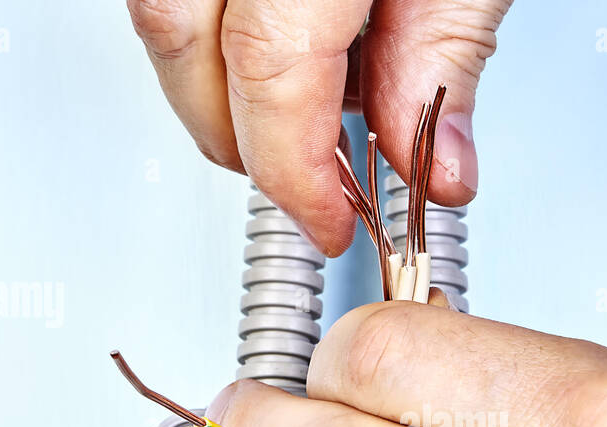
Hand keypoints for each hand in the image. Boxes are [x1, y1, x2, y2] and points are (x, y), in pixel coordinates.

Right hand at [127, 0, 508, 254]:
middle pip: (182, 46)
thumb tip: (437, 171)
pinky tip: (287, 47)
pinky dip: (216, 32)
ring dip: (218, 84)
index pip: (268, 74)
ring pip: (163, 14)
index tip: (329, 224)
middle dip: (236, 136)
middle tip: (308, 184)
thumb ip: (443, 56)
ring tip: (305, 110)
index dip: (296, 172)